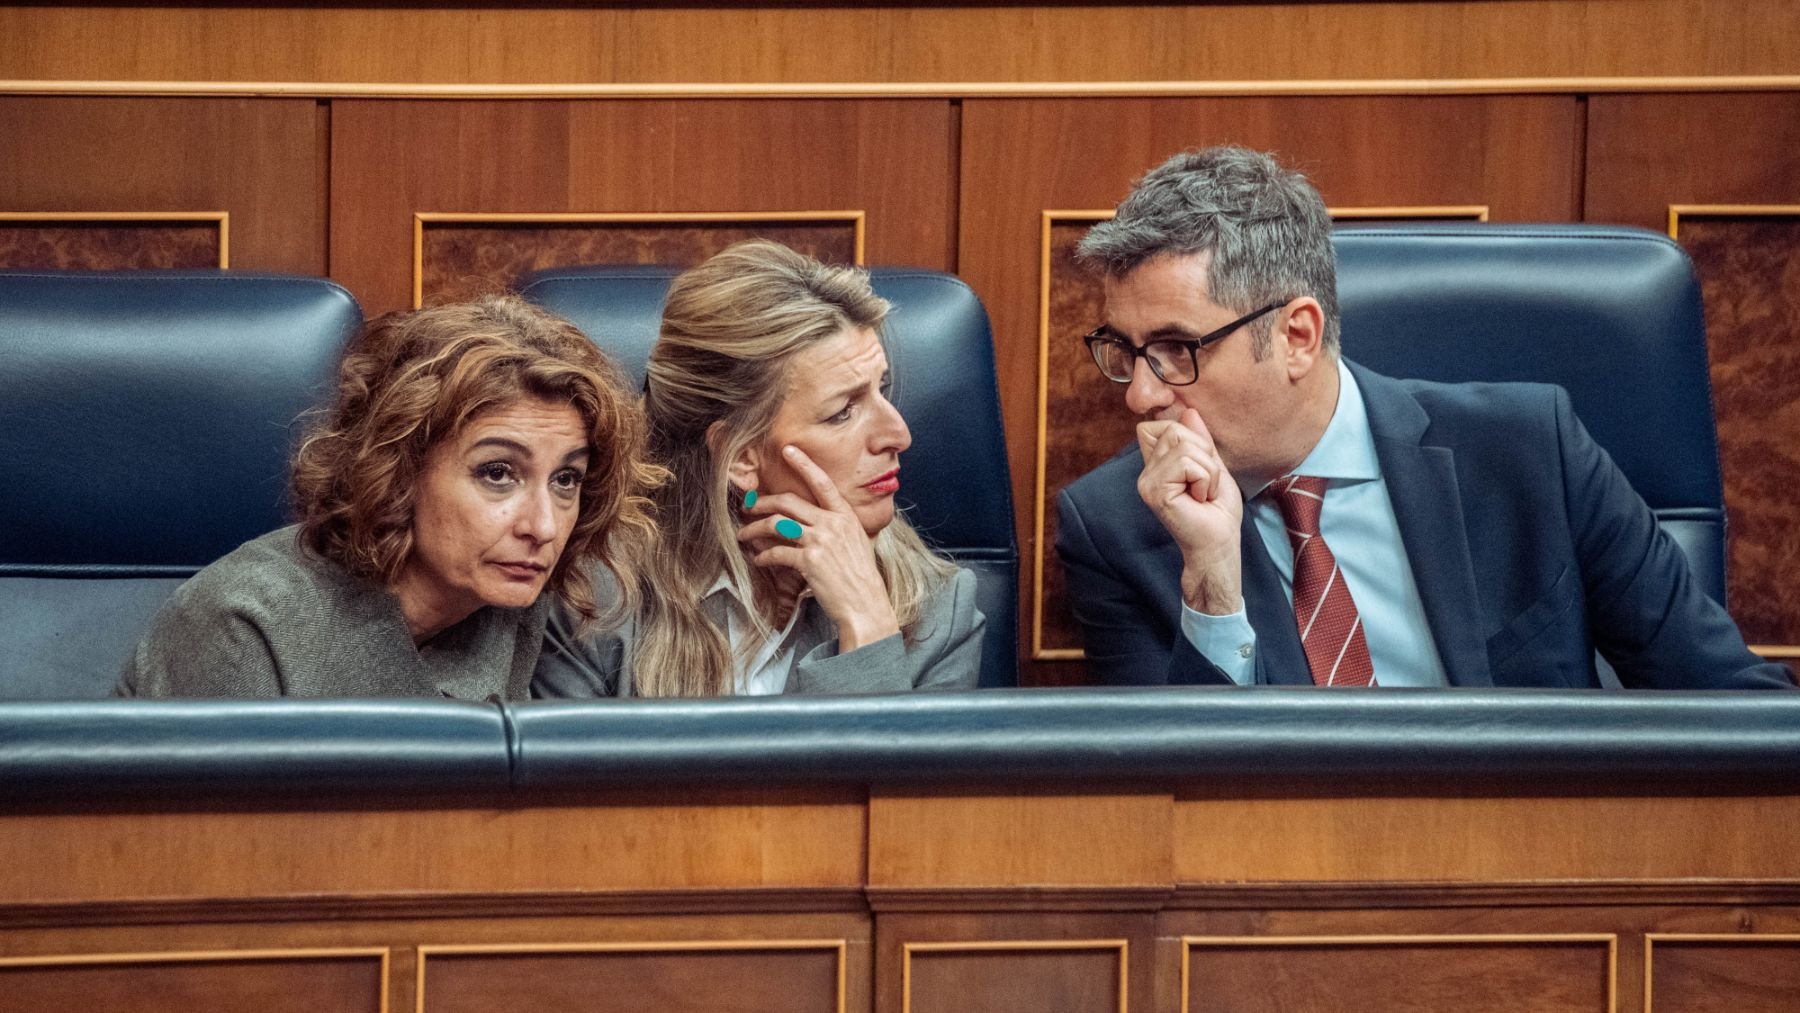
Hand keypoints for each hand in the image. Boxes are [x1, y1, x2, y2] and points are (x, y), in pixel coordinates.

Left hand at [738, 445, 900, 650]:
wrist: (866, 604)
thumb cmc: (860, 576)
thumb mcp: (856, 542)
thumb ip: (837, 526)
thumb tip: (815, 519)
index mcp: (845, 516)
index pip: (822, 482)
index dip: (804, 464)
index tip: (788, 450)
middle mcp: (832, 524)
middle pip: (788, 501)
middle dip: (762, 502)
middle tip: (747, 506)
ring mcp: (821, 542)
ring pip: (776, 524)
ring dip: (754, 528)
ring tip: (743, 534)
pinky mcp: (809, 562)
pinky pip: (777, 552)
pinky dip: (763, 556)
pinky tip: (758, 560)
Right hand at [1135, 408, 1244, 614]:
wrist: (1218, 544)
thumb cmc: (1217, 511)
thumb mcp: (1213, 466)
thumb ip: (1200, 440)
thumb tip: (1188, 411)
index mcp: (1156, 464)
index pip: (1159, 425)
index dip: (1186, 435)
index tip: (1200, 467)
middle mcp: (1146, 471)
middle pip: (1175, 429)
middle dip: (1204, 454)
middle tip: (1205, 484)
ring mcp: (1147, 482)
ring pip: (1184, 446)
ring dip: (1208, 470)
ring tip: (1204, 493)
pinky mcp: (1155, 491)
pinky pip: (1188, 464)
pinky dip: (1205, 479)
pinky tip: (1199, 499)